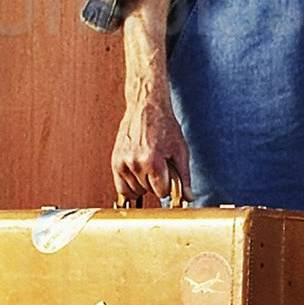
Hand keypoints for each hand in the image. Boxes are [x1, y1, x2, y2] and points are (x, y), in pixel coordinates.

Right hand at [109, 13, 191, 207]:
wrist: (146, 107)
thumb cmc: (164, 125)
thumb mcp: (180, 151)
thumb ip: (184, 177)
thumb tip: (188, 197)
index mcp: (152, 161)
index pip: (161, 192)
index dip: (168, 186)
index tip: (170, 177)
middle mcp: (135, 163)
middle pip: (148, 192)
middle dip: (156, 184)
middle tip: (160, 168)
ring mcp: (122, 162)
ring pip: (135, 192)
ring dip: (143, 185)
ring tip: (149, 169)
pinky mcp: (115, 161)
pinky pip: (121, 187)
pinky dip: (131, 186)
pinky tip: (139, 176)